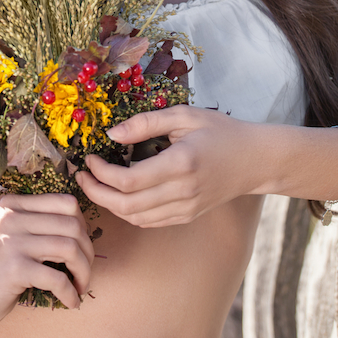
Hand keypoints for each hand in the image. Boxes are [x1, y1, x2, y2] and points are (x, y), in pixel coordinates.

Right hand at [0, 193, 93, 328]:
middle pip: (72, 225)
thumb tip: (83, 228)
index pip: (66, 202)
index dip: (83, 226)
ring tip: (80, 286)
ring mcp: (12, 242)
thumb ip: (39, 224)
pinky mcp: (14, 270)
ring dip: (83, 272)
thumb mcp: (13, 236)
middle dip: (87, 252)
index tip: (81, 248)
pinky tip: (71, 302)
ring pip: (69, 248)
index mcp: (14, 205)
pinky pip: (58, 278)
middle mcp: (12, 218)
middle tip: (84, 272)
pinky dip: (71, 293)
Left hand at [76, 105, 269, 227]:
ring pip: (135, 218)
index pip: (129, 180)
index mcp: (181, 163)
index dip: (101, 174)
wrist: (255, 160)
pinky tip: (118, 195)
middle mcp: (183, 191)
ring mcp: (186, 208)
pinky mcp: (187, 216)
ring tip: (95, 184)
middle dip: (96, 193)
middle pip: (126, 206)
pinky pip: (149, 221)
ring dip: (109, 204)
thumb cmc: (220, 131)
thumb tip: (112, 134)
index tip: (89, 159)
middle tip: (82, 176)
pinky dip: (128, 212)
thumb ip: (146, 123)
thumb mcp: (183, 116)